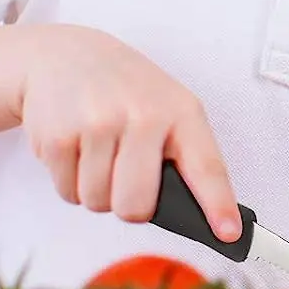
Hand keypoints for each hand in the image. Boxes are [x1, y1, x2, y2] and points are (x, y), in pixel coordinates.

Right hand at [15, 24, 240, 240]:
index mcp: (180, 111)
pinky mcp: (59, 137)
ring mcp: (100, 125)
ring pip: (98, 203)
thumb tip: (194, 210)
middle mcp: (144, 116)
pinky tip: (76, 145)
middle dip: (128, 203)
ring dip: (96, 188)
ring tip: (98, 149)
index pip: (206, 166)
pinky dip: (70, 179)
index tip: (229, 233)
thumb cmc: (121, 87)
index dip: (218, 204)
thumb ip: (180, 151)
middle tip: (124, 172)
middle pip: (136, 207)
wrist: (63, 55)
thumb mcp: (164, 104)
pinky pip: (67, 192)